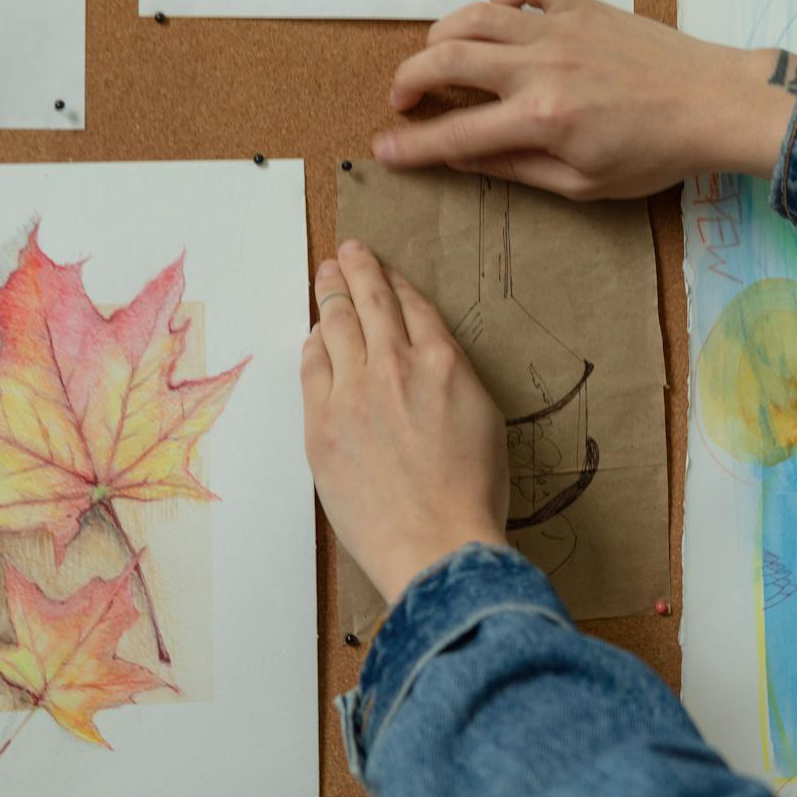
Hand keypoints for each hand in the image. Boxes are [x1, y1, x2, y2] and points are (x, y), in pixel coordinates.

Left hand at [301, 240, 509, 604]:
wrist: (438, 545)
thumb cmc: (471, 497)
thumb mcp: (484, 421)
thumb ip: (454, 380)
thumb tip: (430, 364)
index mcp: (445, 363)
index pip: (413, 305)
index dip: (394, 282)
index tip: (384, 270)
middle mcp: (397, 365)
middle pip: (370, 301)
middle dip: (357, 268)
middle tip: (348, 251)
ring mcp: (354, 393)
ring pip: (336, 325)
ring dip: (330, 294)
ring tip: (325, 277)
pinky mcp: (321, 425)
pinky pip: (312, 368)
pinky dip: (314, 344)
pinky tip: (314, 335)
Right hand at [373, 0, 796, 199]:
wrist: (715, 104)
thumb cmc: (657, 153)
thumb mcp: (583, 183)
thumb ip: (516, 167)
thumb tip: (463, 157)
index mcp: (541, 119)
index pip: (455, 133)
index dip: (412, 144)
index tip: (384, 148)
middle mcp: (541, 66)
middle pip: (447, 59)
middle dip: (410, 78)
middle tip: (403, 98)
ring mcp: (560, 28)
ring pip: (475, 16)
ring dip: (443, 36)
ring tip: (440, 60)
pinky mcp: (583, 5)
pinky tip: (498, 17)